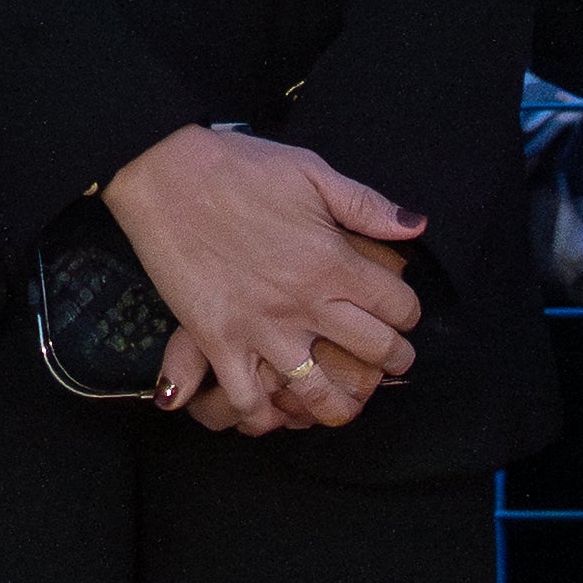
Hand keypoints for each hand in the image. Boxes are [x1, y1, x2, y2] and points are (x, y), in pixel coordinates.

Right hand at [99, 124, 421, 432]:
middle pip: (374, 352)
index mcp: (334, 262)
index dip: (409, 313)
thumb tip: (416, 225)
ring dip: (339, 404)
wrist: (165, 174)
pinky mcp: (218, 342)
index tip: (401, 313)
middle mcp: (306, 304)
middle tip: (390, 359)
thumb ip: (366, 204)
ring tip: (344, 401)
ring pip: (318, 392)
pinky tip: (273, 409)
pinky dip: (264, 414)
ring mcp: (261, 329)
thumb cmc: (239, 168)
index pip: (399, 307)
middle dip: (393, 359)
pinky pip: (248, 399)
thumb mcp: (312, 172)